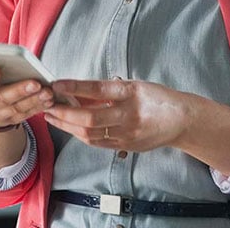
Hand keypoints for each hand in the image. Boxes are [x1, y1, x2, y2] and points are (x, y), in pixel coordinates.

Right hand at [0, 60, 54, 127]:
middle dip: (19, 91)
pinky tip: (48, 100)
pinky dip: (37, 108)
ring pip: (15, 110)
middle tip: (36, 83)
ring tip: (47, 92)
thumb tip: (9, 53)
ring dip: (33, 101)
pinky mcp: (7, 121)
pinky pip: (24, 116)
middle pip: (0, 98)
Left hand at [44, 79, 186, 151]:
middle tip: (47, 105)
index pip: (98, 89)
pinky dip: (80, 135)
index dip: (74, 87)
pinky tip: (70, 128)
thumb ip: (108, 90)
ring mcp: (127, 134)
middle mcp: (129, 115)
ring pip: (90, 133)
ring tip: (52, 116)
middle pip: (89, 118)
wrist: (182, 120)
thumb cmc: (157, 98)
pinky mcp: (126, 146)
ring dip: (67, 126)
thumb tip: (78, 90)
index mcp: (131, 93)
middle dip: (64, 113)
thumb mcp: (134, 85)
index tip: (57, 84)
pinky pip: (97, 142)